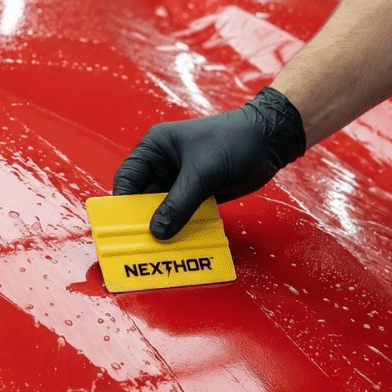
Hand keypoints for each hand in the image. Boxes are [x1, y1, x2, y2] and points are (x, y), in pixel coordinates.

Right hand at [113, 87, 305, 238]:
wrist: (270, 141)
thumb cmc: (234, 142)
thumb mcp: (203, 173)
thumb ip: (179, 203)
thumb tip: (158, 232)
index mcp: (156, 148)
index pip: (128, 178)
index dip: (123, 203)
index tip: (122, 228)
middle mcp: (163, 165)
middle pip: (143, 198)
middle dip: (143, 220)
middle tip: (141, 245)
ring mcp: (180, 181)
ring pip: (163, 210)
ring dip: (163, 228)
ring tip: (160, 250)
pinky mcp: (198, 193)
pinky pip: (183, 214)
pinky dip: (181, 228)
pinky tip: (181, 244)